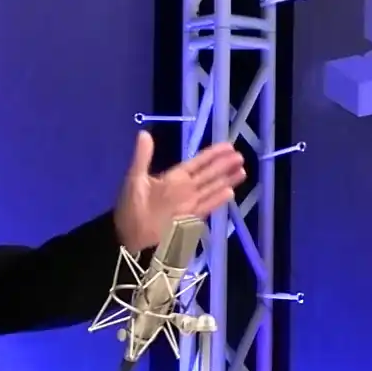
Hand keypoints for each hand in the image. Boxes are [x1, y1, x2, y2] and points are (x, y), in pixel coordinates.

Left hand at [114, 131, 247, 250]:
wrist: (129, 236)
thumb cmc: (131, 207)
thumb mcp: (135, 179)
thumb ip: (143, 157)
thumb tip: (144, 133)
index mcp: (173, 177)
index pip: (197, 163)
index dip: (212, 154)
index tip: (228, 146)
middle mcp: (185, 189)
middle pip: (209, 174)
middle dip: (224, 165)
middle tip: (241, 156)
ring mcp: (189, 204)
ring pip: (212, 189)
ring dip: (226, 180)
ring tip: (242, 171)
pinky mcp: (190, 219)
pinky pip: (206, 207)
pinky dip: (217, 200)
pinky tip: (230, 193)